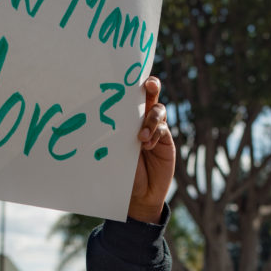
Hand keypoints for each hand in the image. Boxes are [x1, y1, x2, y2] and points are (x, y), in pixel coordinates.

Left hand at [128, 77, 174, 222]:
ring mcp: (156, 128)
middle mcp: (142, 119)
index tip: (129, 76)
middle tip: (148, 85)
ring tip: (142, 135)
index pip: (131, 96)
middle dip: (151, 86)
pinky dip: (155, 133)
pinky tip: (147, 145)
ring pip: (158, 110)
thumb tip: (104, 119)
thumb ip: (117, 134)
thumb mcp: (115, 151)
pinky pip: (163, 129)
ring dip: (152, 118)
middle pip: (150, 95)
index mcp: (127, 118)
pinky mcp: (165, 140)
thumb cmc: (122, 172)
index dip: (132, 83)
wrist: (139, 194)